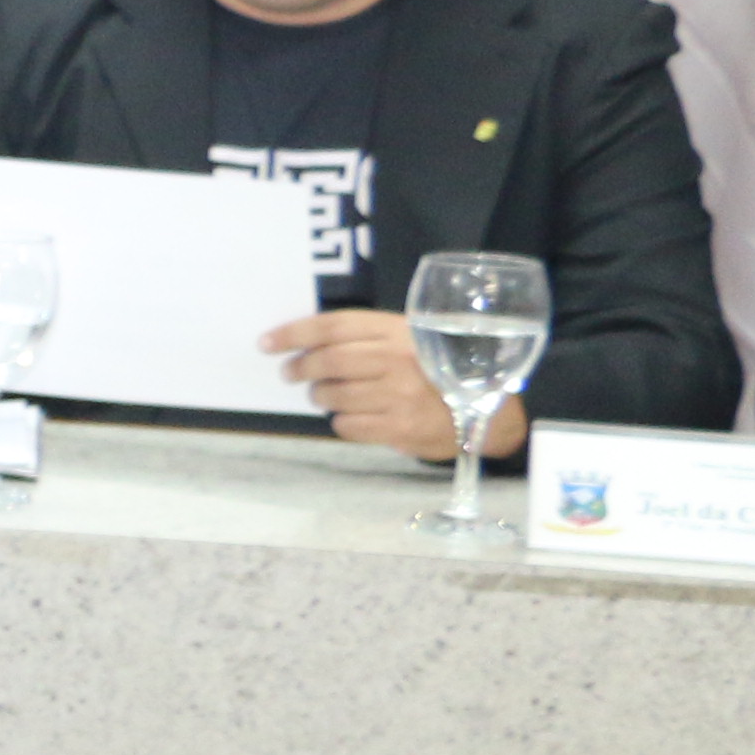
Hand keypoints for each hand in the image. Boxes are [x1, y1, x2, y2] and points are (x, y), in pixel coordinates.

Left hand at [269, 310, 519, 461]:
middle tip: (290, 372)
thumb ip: (370, 337)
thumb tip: (310, 342)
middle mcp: (398, 359)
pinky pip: (347, 425)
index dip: (294, 333)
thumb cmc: (440, 370)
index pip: (334, 327)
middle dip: (300, 367)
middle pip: (328, 360)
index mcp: (399, 331)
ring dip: (319, 396)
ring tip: (324, 394)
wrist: (487, 411)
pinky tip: (351, 416)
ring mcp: (398, 394)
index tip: (266, 342)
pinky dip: (340, 421)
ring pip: (332, 395)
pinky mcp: (398, 427)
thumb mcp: (412, 340)